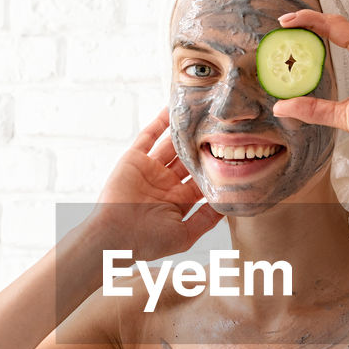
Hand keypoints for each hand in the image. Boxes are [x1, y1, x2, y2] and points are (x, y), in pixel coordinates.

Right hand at [91, 107, 221, 262]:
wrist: (115, 236)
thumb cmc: (148, 241)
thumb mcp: (185, 235)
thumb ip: (206, 220)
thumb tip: (229, 206)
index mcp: (178, 201)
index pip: (201, 180)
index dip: (215, 168)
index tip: (233, 152)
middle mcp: (165, 183)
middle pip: (189, 160)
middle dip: (202, 146)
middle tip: (220, 128)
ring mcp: (150, 170)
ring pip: (171, 145)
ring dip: (184, 131)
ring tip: (200, 113)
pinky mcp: (134, 159)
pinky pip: (148, 136)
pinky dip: (159, 122)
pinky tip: (172, 108)